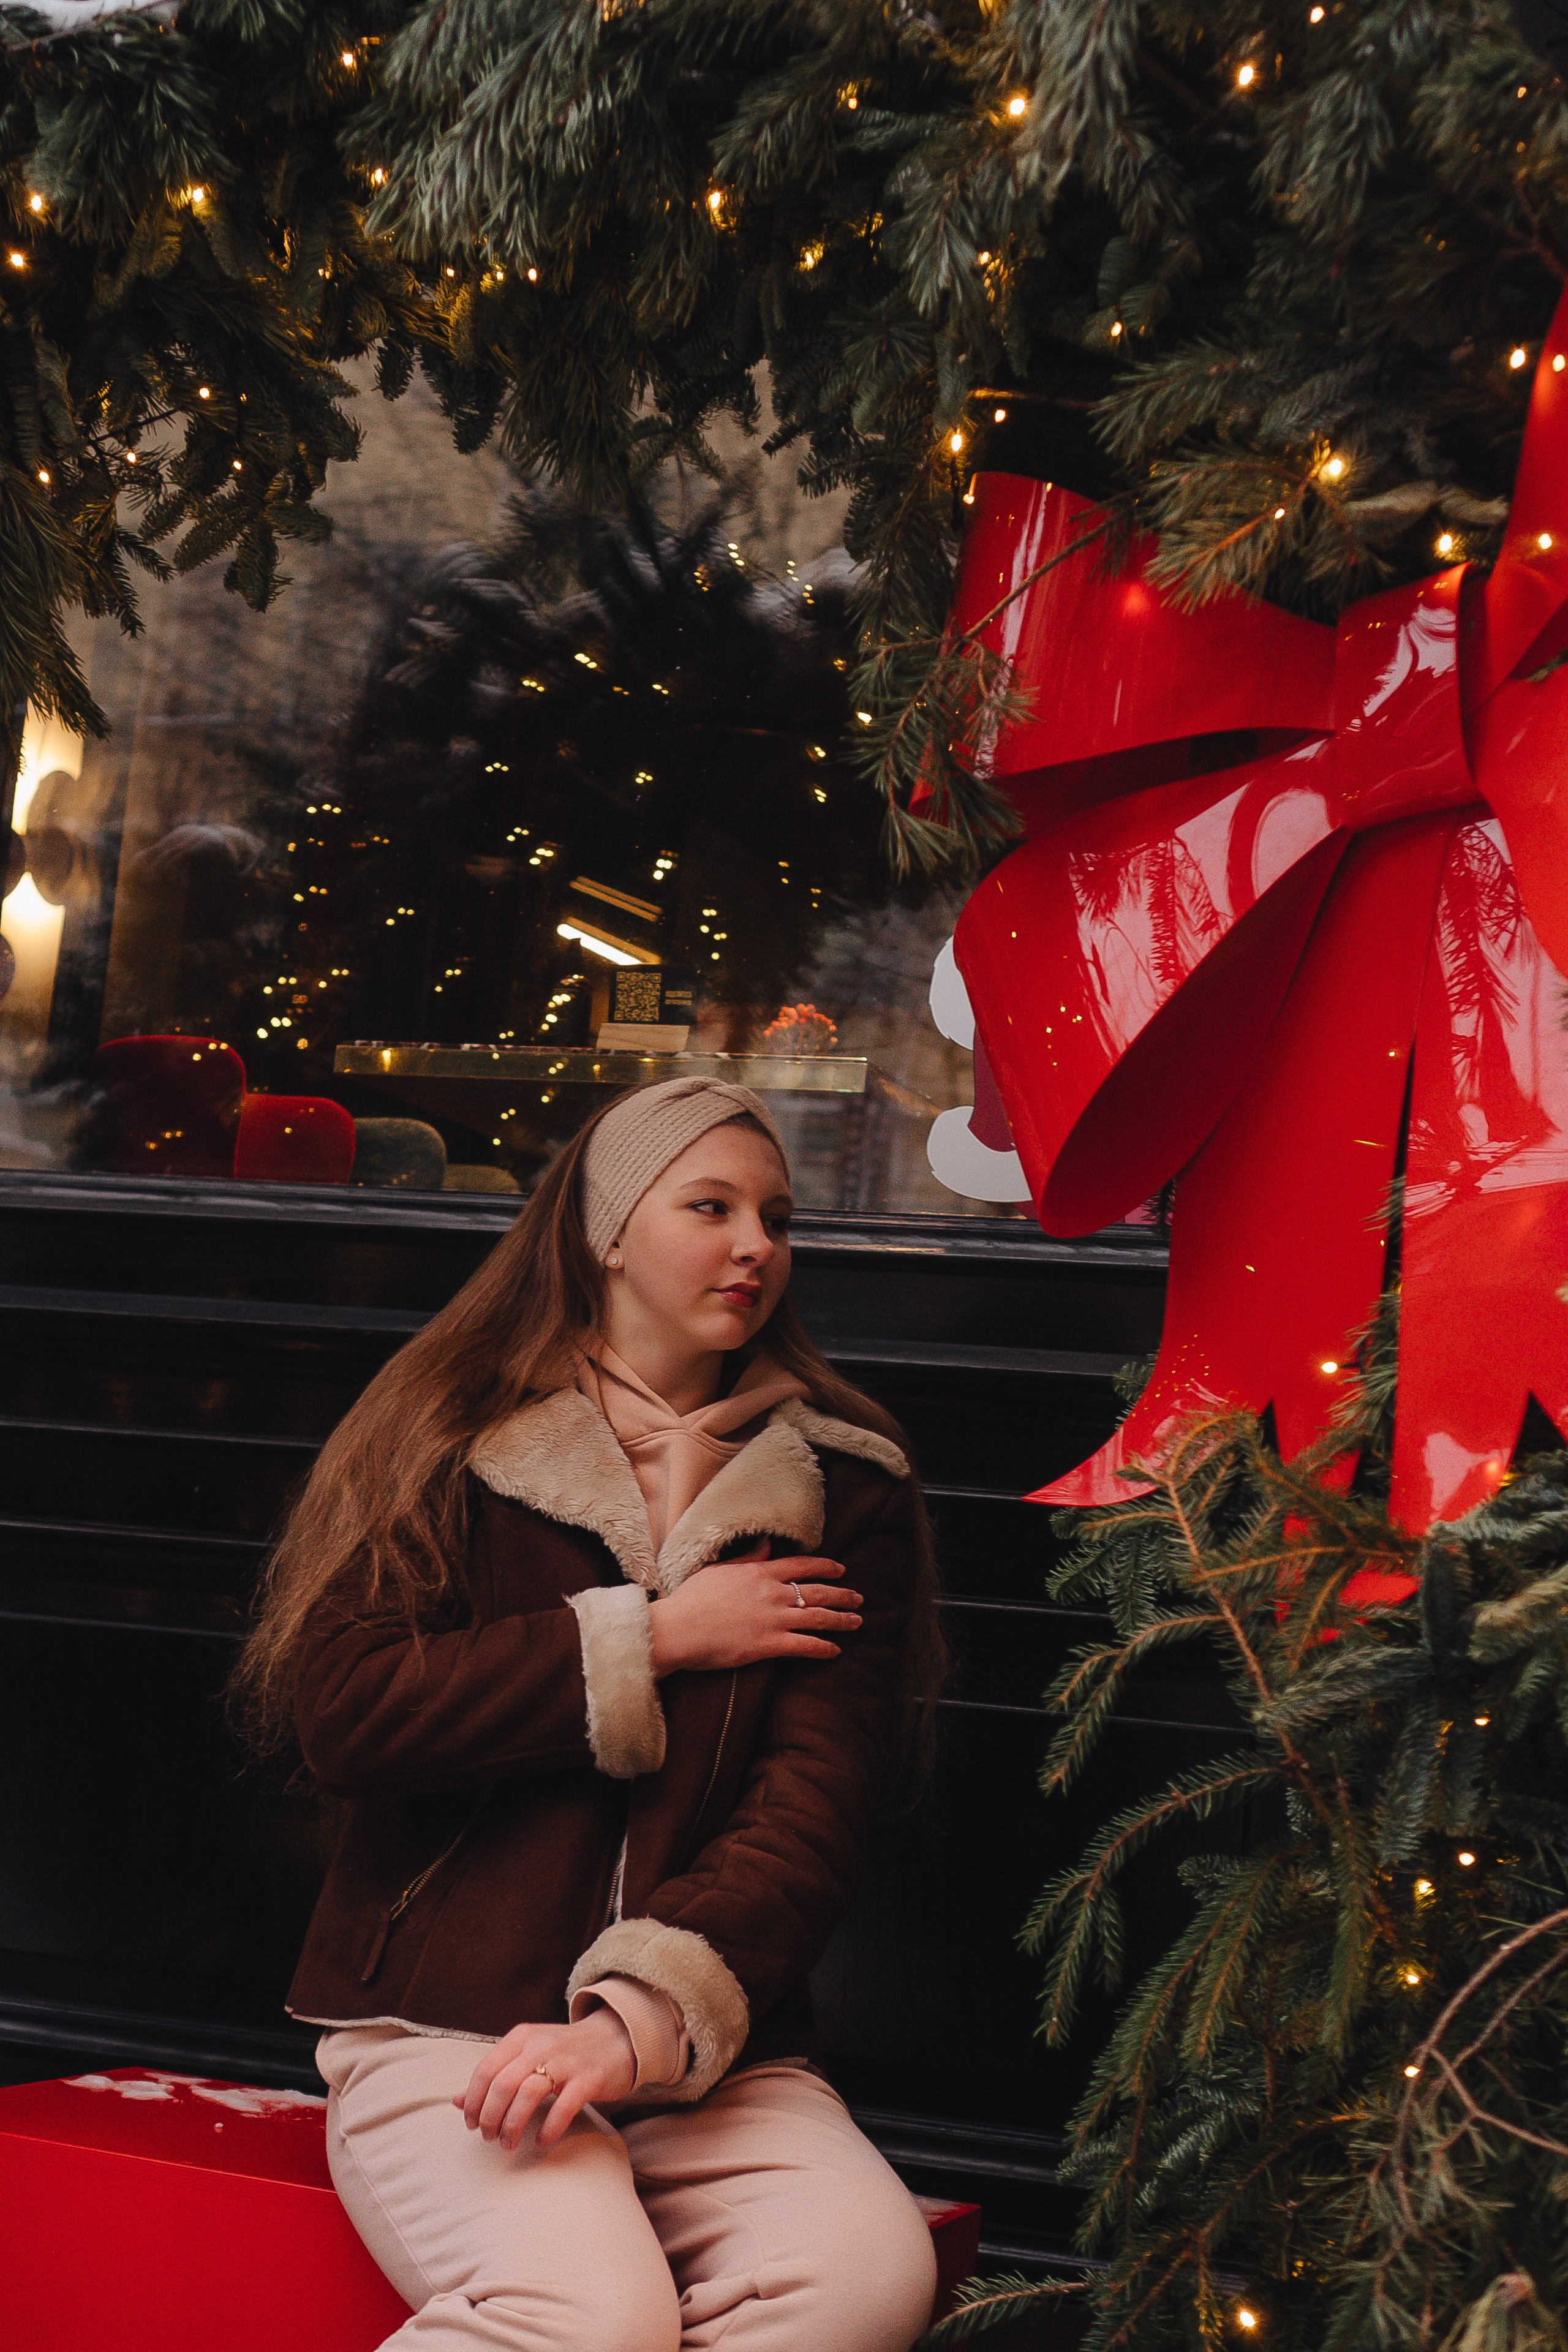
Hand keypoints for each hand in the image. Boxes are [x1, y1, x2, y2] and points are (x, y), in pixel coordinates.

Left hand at [453, 2009, 634, 2151]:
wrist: (616, 2039)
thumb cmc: (565, 2052)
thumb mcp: (527, 2055)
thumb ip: (495, 2075)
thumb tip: (456, 2102)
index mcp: (522, 2036)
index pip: (485, 2069)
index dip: (473, 2101)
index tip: (470, 2123)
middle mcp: (541, 2044)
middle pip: (503, 2083)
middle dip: (490, 2116)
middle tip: (489, 2137)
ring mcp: (567, 2060)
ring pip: (528, 2093)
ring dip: (512, 2125)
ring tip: (509, 2144)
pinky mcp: (589, 2078)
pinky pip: (564, 2106)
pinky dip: (549, 2127)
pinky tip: (542, 2141)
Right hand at [648, 1553, 861, 1677]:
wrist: (678, 1629)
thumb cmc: (692, 1599)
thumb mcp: (719, 1570)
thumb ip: (747, 1558)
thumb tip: (765, 1544)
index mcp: (760, 1572)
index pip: (802, 1565)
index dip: (825, 1567)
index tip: (841, 1570)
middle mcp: (772, 1593)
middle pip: (817, 1591)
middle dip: (842, 1595)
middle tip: (859, 1598)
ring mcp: (773, 1619)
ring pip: (818, 1618)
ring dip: (841, 1620)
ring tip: (856, 1621)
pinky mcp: (769, 1645)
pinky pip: (805, 1646)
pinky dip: (823, 1648)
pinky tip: (835, 1650)